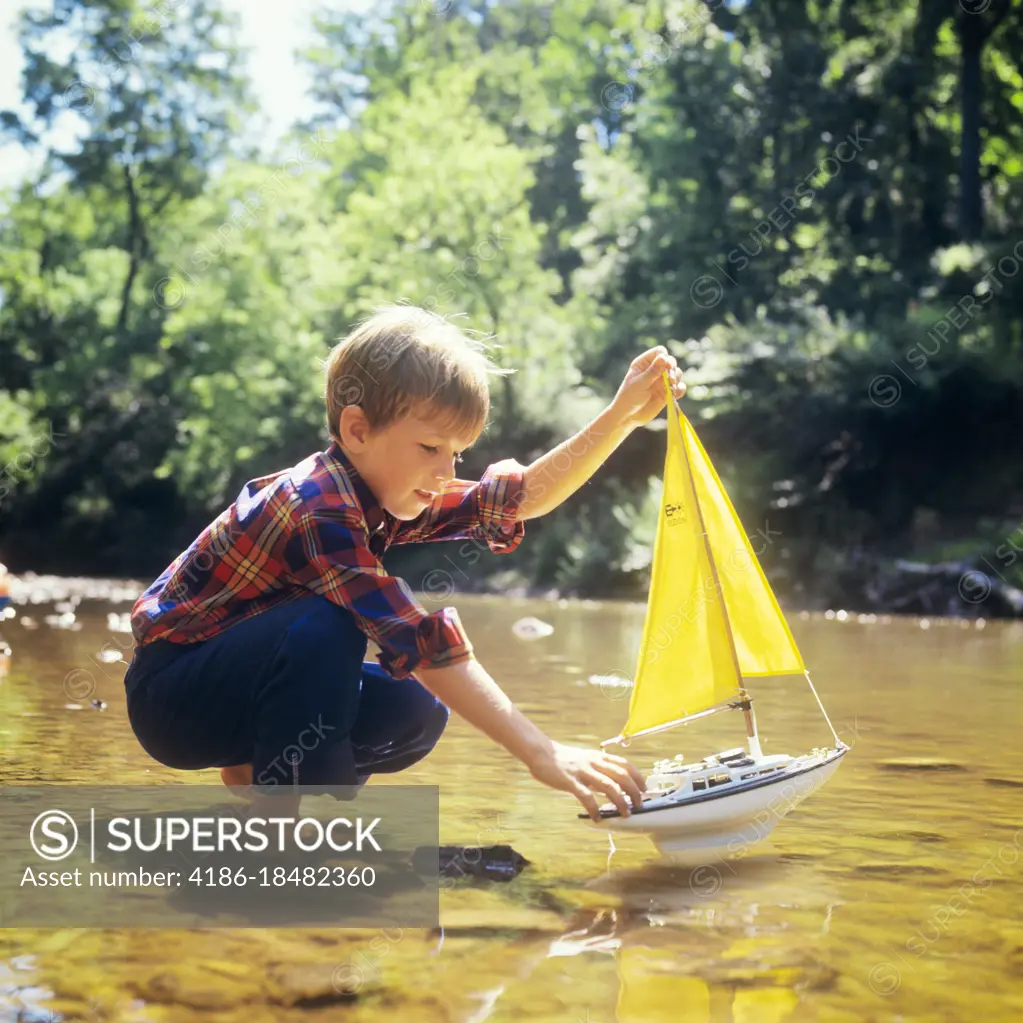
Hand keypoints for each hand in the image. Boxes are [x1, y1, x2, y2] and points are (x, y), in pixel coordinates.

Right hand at [528, 741, 646, 821]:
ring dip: (620, 801)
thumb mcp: (585, 759)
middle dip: (634, 791)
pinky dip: (594, 809)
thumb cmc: (563, 758)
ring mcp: (582, 771)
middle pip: (621, 775)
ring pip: (608, 786)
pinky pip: (586, 796)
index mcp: (598, 757)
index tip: (645, 788)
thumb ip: (598, 770)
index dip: (637, 776)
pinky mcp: (570, 781)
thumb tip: (612, 785)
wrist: (541, 752)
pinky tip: (597, 818)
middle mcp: (593, 762)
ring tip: (625, 814)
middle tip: (639, 804)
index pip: (624, 764)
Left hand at [611, 345, 685, 428]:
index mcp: (644, 363)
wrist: (628, 416)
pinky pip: (679, 387)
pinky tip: (675, 392)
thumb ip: (652, 371)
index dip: (665, 357)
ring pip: (677, 373)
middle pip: (670, 361)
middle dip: (672, 368)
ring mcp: (661, 381)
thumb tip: (664, 357)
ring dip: (677, 378)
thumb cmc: (628, 398)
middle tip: (670, 378)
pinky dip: (680, 389)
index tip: (666, 366)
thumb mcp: (639, 384)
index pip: (659, 352)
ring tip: (671, 386)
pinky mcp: (667, 393)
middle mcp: (654, 370)